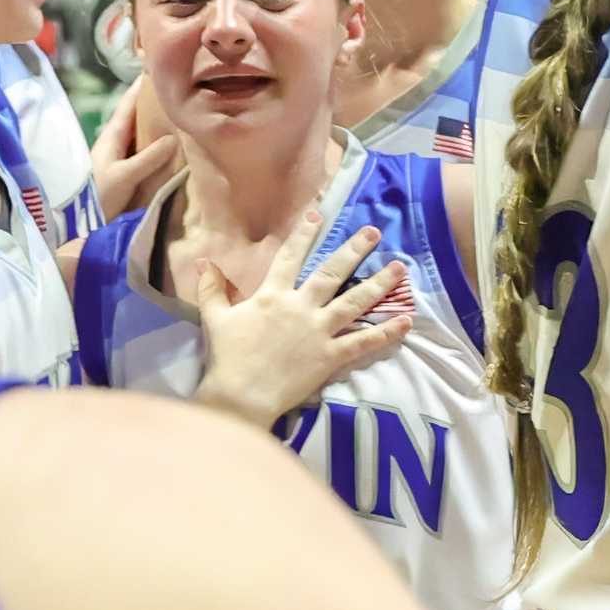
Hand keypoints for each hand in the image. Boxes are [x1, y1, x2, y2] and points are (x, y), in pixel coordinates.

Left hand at [86, 95, 182, 230]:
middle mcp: (114, 142)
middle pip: (135, 117)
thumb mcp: (125, 175)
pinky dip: (155, 145)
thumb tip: (173, 138)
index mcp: (112, 136)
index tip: (154, 68)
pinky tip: (169, 146)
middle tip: (174, 91)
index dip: (140, 88)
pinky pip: (143, 151)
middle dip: (152, 104)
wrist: (76, 221)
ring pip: (140, 135)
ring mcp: (118, 157)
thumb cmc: (98, 194)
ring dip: (155, 125)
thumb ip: (149, 157)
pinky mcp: (123, 172)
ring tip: (177, 114)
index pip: (128, 105)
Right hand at [189, 214, 421, 426]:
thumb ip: (211, 288)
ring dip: (379, 284)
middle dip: (354, 249)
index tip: (318, 214)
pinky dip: (386, 332)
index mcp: (272, 295)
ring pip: (355, 301)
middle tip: (374, 232)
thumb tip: (203, 261)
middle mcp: (300, 307)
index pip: (290, 257)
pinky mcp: (331, 357)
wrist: (240, 395)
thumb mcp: (215, 318)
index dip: (304, 234)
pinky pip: (363, 342)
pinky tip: (407, 321)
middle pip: (332, 272)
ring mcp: (318, 331)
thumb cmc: (227, 357)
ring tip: (400, 268)